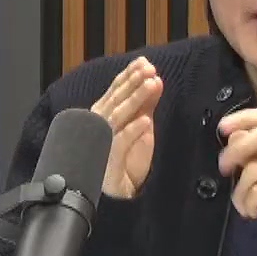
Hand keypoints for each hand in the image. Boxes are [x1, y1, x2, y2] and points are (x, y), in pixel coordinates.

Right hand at [90, 57, 162, 198]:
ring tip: (152, 84)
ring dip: (136, 99)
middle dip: (133, 83)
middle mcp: (101, 124)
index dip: (129, 75)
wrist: (117, 192)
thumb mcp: (140, 126)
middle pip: (118, 99)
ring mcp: (103, 141)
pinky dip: (132, 131)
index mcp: (106, 114)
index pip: (117, 90)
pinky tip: (145, 122)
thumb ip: (145, 104)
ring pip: (119, 115)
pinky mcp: (108, 159)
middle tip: (150, 69)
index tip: (144, 62)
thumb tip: (154, 79)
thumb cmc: (126, 158)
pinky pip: (120, 142)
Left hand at [216, 108, 256, 228]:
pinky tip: (256, 212)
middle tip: (223, 166)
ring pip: (255, 169)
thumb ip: (255, 148)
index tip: (223, 127)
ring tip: (246, 202)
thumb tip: (234, 134)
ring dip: (241, 190)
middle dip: (237, 149)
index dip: (247, 117)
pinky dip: (248, 205)